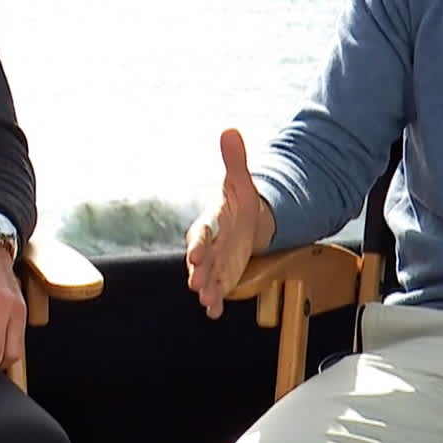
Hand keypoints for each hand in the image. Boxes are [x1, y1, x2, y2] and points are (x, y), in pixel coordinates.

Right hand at [185, 128, 273, 319]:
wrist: (247, 221)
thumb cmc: (239, 201)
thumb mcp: (240, 181)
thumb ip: (235, 160)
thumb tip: (230, 130)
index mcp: (210, 222)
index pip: (200, 233)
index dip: (197, 244)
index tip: (195, 254)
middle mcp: (208, 245)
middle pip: (200, 260)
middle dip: (198, 273)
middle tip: (196, 285)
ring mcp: (215, 262)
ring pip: (206, 278)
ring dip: (206, 290)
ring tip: (207, 301)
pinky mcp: (223, 275)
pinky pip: (217, 289)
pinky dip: (215, 301)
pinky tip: (214, 312)